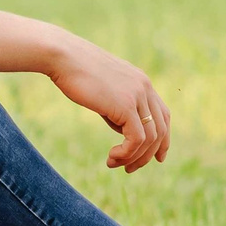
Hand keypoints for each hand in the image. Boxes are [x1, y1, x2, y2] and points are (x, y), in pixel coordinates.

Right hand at [47, 37, 171, 171]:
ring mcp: (138, 95)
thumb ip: (117, 106)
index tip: (155, 157)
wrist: (62, 57)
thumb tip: (124, 128)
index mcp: (141, 82)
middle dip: (148, 154)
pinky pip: (137, 138)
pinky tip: (112, 156)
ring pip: (150, 137)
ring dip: (134, 157)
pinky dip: (127, 153)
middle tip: (129, 168)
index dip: (163, 139)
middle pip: (161, 129)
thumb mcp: (102, 90)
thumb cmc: (74, 72)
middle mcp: (145, 87)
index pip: (162, 115)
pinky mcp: (126, 105)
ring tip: (115, 164)